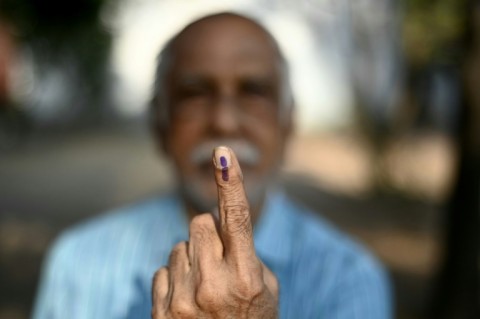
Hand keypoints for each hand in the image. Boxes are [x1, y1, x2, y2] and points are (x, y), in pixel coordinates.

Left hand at [152, 146, 278, 317]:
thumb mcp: (265, 290)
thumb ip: (245, 254)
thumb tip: (216, 224)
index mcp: (247, 278)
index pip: (238, 219)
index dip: (231, 183)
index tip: (222, 153)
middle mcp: (213, 286)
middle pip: (199, 223)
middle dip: (209, 234)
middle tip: (219, 260)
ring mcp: (183, 301)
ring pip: (179, 246)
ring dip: (192, 259)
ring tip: (204, 289)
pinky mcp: (161, 312)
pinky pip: (162, 270)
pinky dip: (175, 279)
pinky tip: (187, 302)